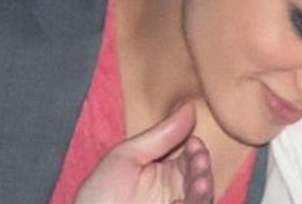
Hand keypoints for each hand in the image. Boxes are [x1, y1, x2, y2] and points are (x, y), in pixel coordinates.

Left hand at [75, 103, 213, 203]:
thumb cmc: (98, 198)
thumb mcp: (125, 158)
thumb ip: (160, 135)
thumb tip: (189, 107)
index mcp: (162, 172)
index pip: (190, 156)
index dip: (195, 148)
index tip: (193, 142)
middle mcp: (173, 191)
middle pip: (200, 176)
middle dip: (202, 166)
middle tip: (199, 160)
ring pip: (202, 198)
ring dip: (203, 189)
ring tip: (200, 183)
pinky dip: (193, 203)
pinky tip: (179, 202)